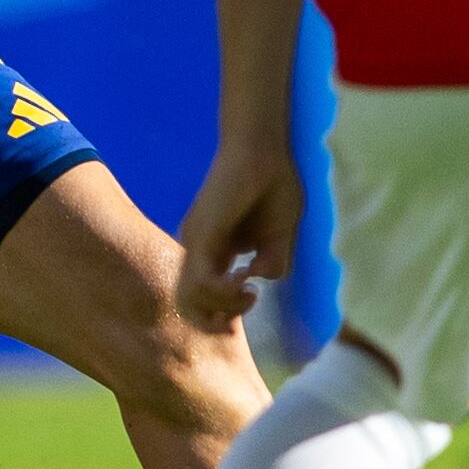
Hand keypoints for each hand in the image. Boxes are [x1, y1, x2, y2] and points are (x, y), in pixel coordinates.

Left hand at [173, 136, 304, 333]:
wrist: (266, 148)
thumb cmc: (275, 185)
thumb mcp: (281, 236)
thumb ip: (274, 263)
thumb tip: (259, 280)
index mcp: (213, 251)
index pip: (201, 298)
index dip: (223, 312)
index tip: (254, 301)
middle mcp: (197, 249)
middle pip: (188, 306)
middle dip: (217, 320)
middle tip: (249, 303)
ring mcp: (196, 242)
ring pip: (189, 299)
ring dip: (224, 308)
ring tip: (250, 294)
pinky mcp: (202, 233)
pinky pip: (200, 280)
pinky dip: (223, 292)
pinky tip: (247, 283)